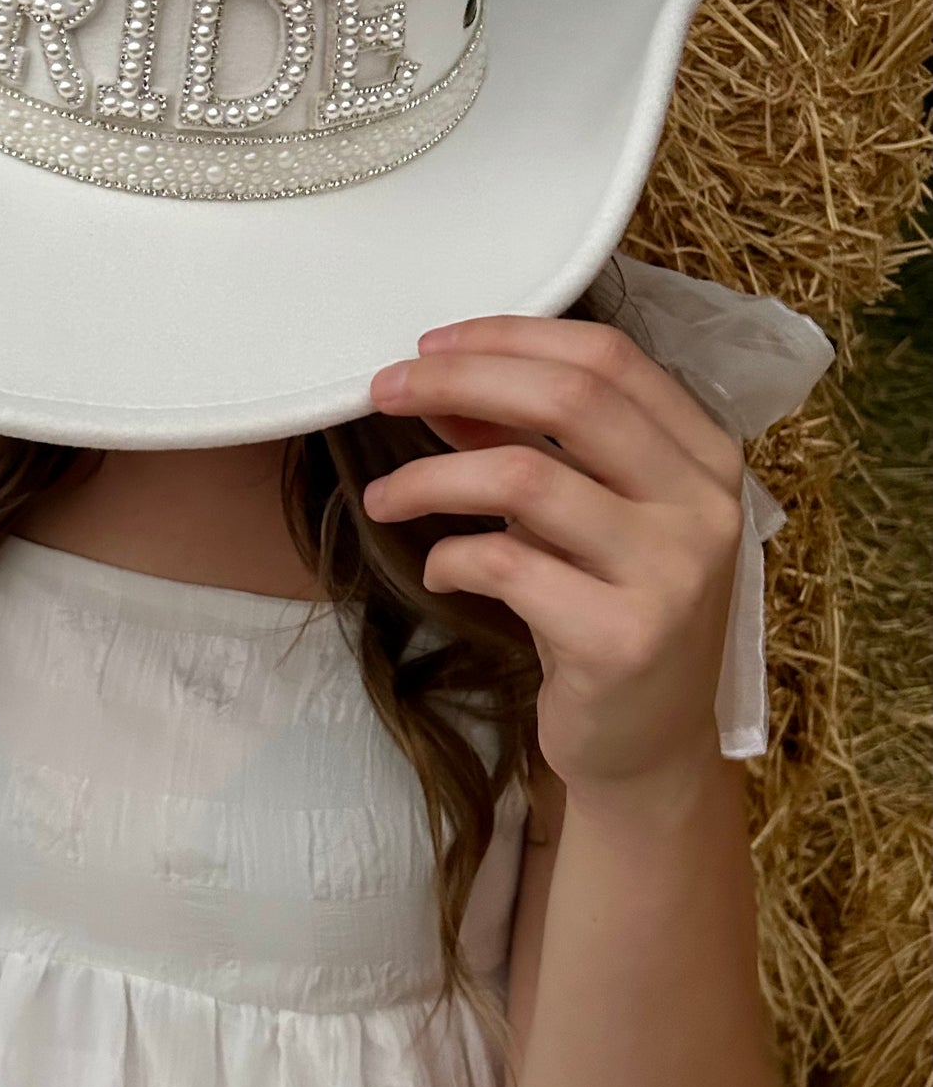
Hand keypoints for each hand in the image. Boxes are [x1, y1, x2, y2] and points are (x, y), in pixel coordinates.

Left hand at [362, 315, 745, 796]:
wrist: (648, 748)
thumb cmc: (610, 614)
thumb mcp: (582, 516)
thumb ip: (528, 443)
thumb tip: (439, 376)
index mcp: (704, 457)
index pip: (608, 357)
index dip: (510, 337)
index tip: (431, 345)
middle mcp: (704, 507)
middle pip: (571, 399)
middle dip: (460, 381)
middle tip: (386, 390)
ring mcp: (672, 575)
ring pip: (526, 477)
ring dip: (431, 476)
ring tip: (383, 496)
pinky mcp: (624, 640)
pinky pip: (507, 566)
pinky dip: (451, 558)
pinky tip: (439, 571)